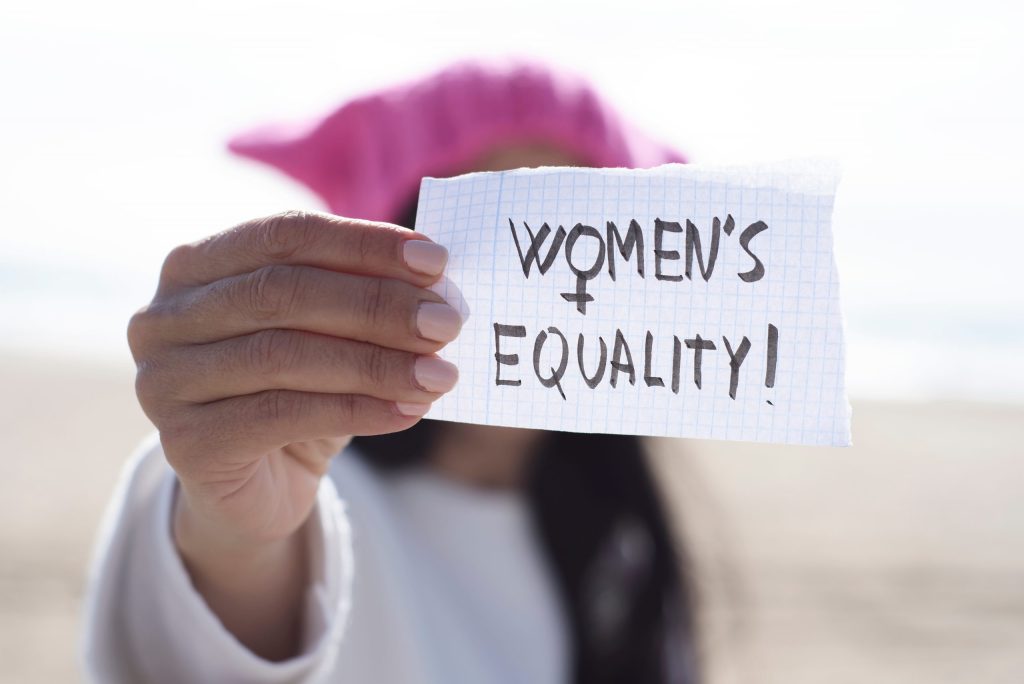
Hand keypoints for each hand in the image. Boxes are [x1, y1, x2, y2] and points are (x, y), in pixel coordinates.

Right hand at [126, 211, 460, 657]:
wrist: (259, 485)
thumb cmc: (300, 389)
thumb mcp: (329, 333)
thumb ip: (362, 298)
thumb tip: (436, 283)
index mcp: (195, 265)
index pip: (284, 235)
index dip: (363, 244)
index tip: (437, 262)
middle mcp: (164, 316)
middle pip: (283, 293)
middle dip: (377, 305)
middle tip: (447, 322)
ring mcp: (164, 381)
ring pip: (283, 355)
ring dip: (376, 362)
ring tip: (440, 374)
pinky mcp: (185, 444)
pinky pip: (281, 416)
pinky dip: (355, 410)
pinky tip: (408, 411)